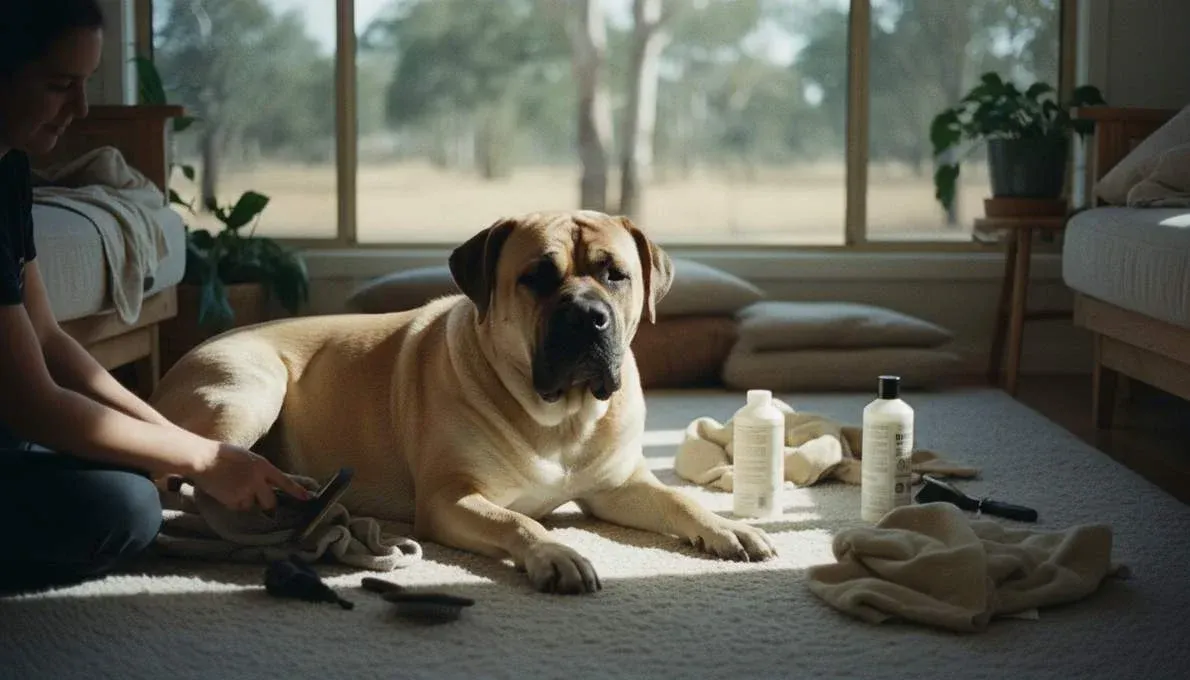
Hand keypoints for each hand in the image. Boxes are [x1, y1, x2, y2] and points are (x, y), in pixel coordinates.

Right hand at [190, 443, 309, 511]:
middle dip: (266, 504)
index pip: (284, 481)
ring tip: (232, 488)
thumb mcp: (247, 457)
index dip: (297, 491)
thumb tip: (264, 482)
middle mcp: (258, 480)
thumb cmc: (222, 454)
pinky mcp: (234, 500)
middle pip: (270, 502)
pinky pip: (238, 507)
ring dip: (245, 501)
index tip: (308, 498)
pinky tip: (225, 492)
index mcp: (263, 466)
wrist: (203, 459)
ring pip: (251, 505)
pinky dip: (233, 503)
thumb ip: (258, 470)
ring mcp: (246, 491)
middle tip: (257, 499)